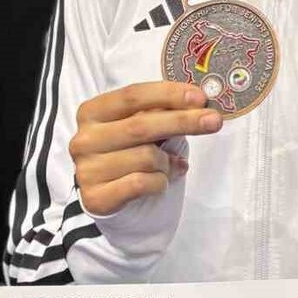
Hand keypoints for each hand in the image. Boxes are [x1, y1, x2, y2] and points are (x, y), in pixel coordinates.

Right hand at [69, 82, 221, 216]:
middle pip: (141, 125)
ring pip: (145, 157)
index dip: (168, 94)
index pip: (132, 95)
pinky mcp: (96, 198)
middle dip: (183, 121)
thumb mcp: (143, 128)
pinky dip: (161, 182)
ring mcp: (86, 170)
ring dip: (168, 161)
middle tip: (214, 121)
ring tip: (170, 165)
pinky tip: (163, 181)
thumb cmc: (132, 155)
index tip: (199, 97)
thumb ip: (160, 113)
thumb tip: (197, 101)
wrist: (116, 202)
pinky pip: (141, 183)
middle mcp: (84, 139)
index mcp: (92, 112)